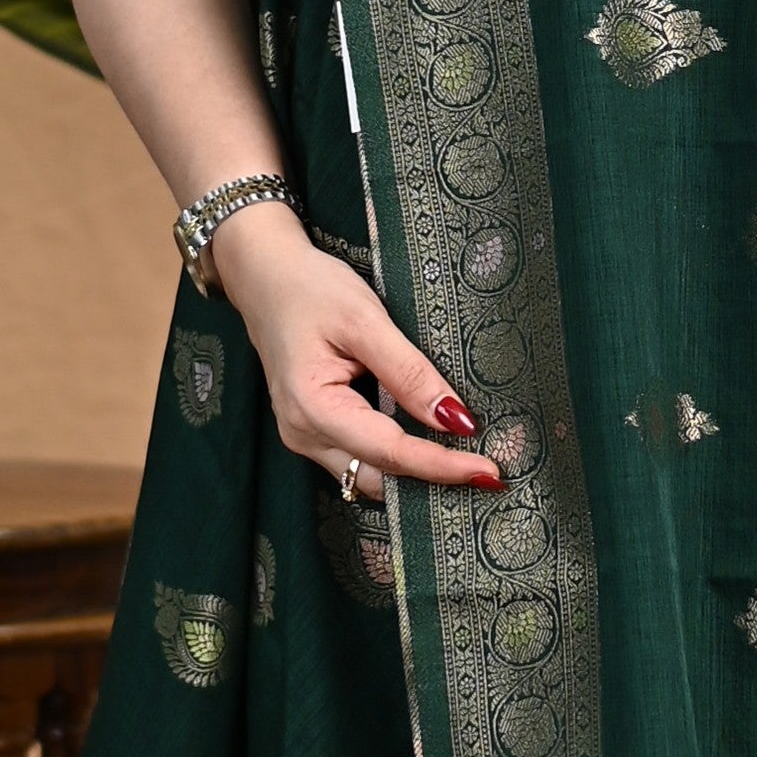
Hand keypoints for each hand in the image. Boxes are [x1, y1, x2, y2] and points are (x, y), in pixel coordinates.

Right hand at [208, 207, 498, 497]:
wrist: (265, 276)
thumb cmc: (310, 289)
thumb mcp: (365, 320)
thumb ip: (410, 372)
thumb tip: (456, 420)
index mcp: (312, 408)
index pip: (391, 452)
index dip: (443, 466)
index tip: (489, 470)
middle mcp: (304, 434)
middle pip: (380, 477)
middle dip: (432, 481)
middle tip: (490, 473)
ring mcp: (305, 436)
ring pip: (370, 476)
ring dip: (415, 474)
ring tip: (468, 462)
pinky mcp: (314, 430)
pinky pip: (360, 460)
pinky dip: (397, 459)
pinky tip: (431, 447)